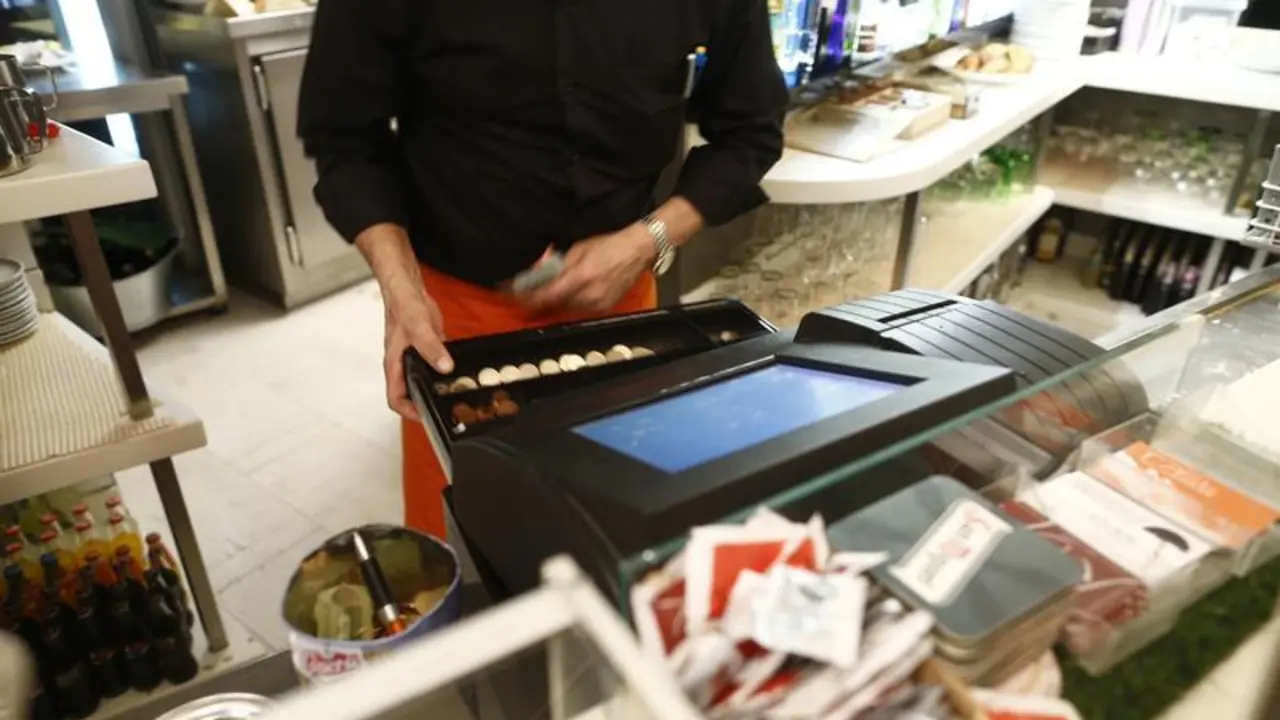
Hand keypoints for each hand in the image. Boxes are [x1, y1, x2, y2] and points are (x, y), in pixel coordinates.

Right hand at [382, 287, 449, 419]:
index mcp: (395, 364)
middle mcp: (404, 364)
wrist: (408, 287)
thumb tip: (445, 366)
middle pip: (411, 393)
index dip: (408, 411)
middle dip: (425, 403)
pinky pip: (438, 364)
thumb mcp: (417, 327)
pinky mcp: (430, 347)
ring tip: (456, 396)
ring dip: (437, 388)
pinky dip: (447, 370)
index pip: (395, 398)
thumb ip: (431, 347)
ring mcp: (417, 356)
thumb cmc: (402, 305)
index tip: (425, 416)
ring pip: (425, 379)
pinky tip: (460, 372)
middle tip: (445, 409)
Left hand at [522, 224, 654, 311]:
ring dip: (555, 301)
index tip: (515, 294)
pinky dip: (570, 303)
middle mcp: (588, 295)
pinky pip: (580, 309)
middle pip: (554, 304)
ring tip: (548, 291)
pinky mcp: (604, 308)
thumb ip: (559, 263)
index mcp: (580, 277)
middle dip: (540, 299)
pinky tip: (569, 293)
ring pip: (566, 308)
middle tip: (527, 292)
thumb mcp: (579, 249)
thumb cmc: (608, 245)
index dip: (529, 297)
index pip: (547, 295)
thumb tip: (541, 272)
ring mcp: (597, 304)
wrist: (638, 251)